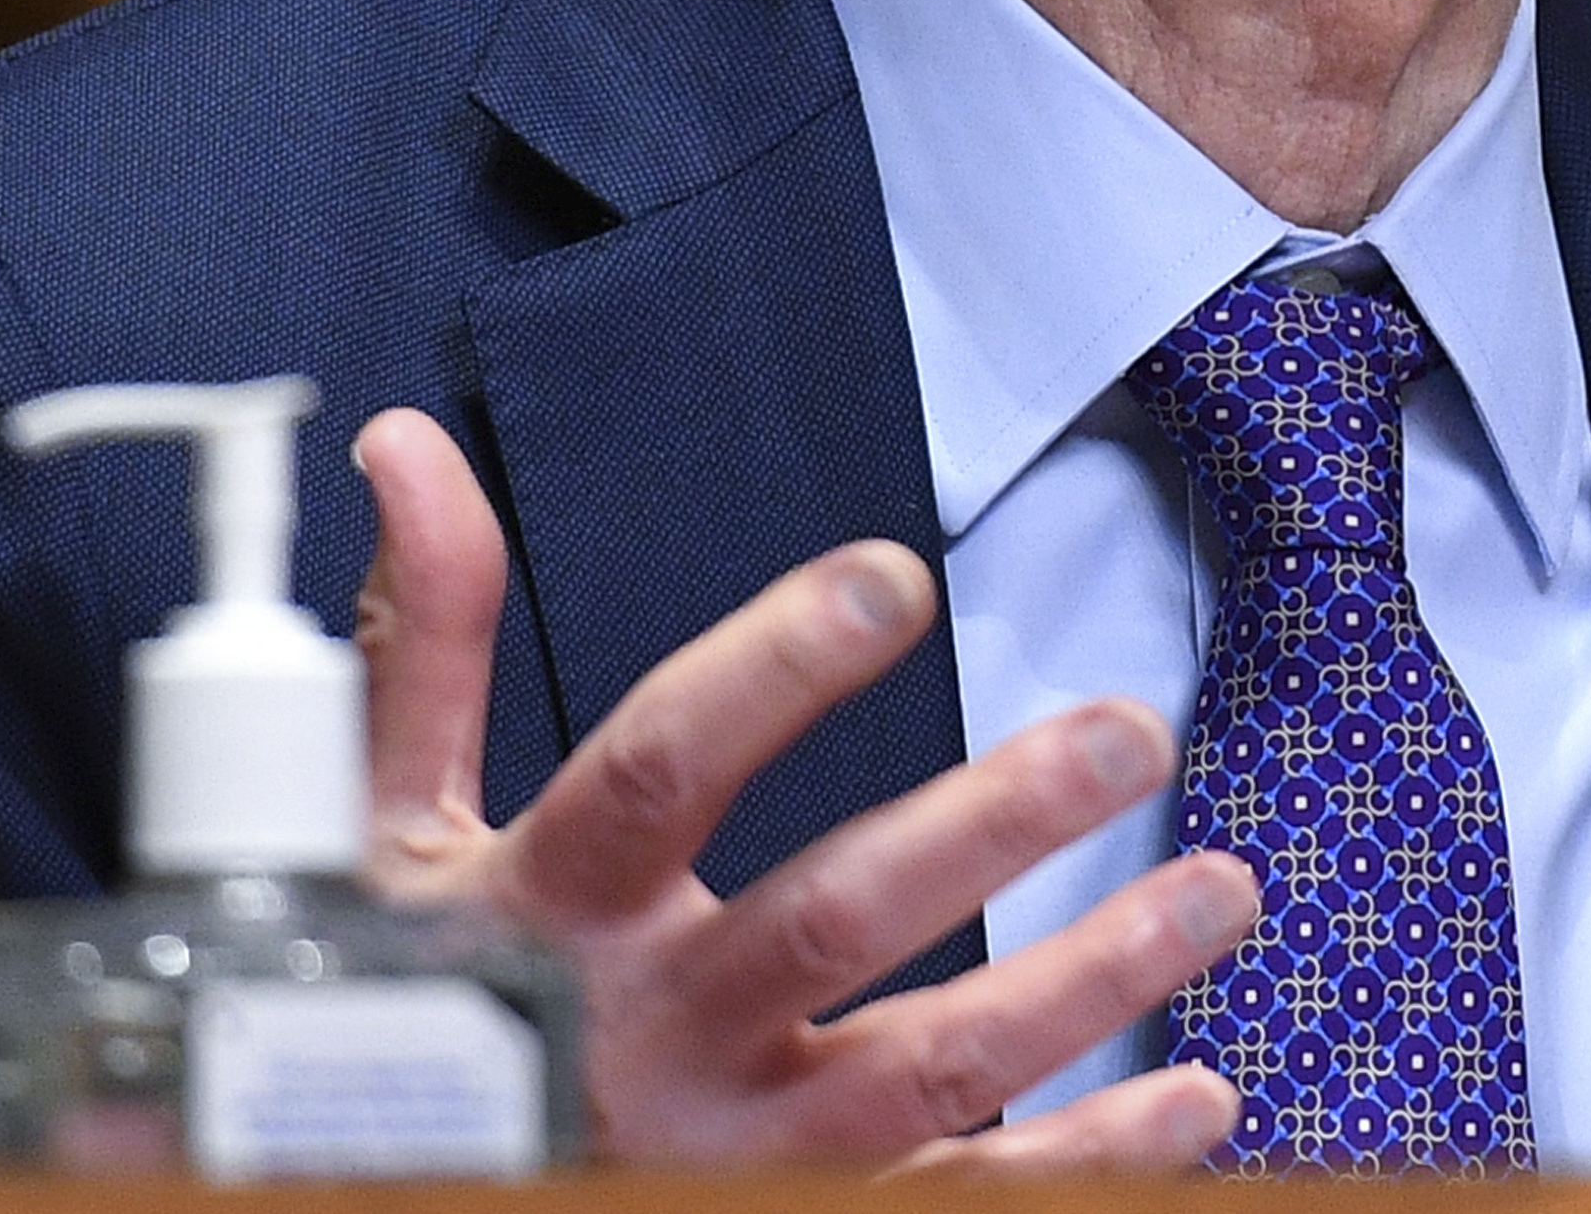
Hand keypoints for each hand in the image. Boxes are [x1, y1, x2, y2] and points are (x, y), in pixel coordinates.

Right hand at [349, 408, 1259, 1166]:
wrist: (367, 1200)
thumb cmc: (402, 1017)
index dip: (768, 672)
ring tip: (1223, 889)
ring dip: (1090, 980)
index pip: (659, 769)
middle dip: (990, 824)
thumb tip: (410, 452)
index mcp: (544, 914)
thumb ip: (428, 651)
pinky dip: (1089, 1163)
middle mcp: (645, 1039)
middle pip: (831, 920)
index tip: (890, 578)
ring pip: (928, 1071)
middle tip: (1126, 732)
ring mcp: (725, 1155)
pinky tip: (1199, 1096)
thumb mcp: (385, 845)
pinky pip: (959, 1203)